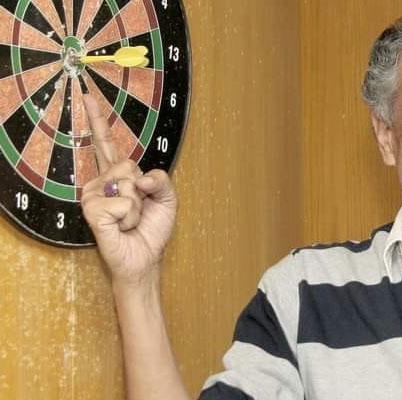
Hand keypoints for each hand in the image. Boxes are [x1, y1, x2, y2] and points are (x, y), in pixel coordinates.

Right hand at [81, 94, 176, 286]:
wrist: (145, 258)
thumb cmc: (152, 229)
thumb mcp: (167, 199)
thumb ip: (160, 179)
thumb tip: (140, 178)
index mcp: (117, 176)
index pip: (105, 144)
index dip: (98, 120)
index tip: (88, 96)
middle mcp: (101, 181)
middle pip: (129, 165)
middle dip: (144, 189)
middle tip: (137, 209)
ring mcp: (93, 196)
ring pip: (128, 183)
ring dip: (138, 206)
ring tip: (130, 220)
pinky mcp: (92, 211)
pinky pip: (124, 202)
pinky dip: (132, 216)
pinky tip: (123, 226)